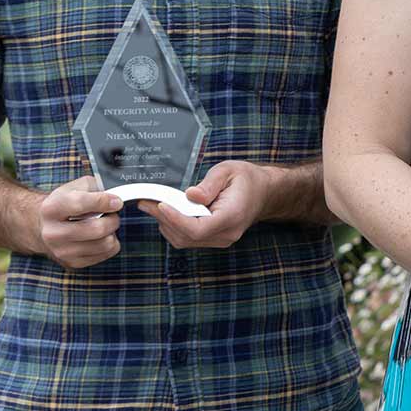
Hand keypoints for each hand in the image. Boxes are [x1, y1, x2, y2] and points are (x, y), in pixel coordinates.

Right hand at [37, 176, 121, 268]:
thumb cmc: (66, 203)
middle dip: (113, 219)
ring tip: (105, 224)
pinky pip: (106, 254)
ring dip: (112, 232)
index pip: (81, 204)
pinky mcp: (71, 263)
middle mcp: (52, 233)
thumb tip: (117, 196)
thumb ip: (96, 187)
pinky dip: (110, 243)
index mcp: (51, 208)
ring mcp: (61, 251)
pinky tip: (100, 236)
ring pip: (105, 244)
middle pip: (97, 229)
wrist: (43, 226)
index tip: (117, 201)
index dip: (104, 201)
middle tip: (112, 214)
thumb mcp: (76, 187)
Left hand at [138, 160, 265, 248]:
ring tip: (153, 206)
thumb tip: (189, 195)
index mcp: (232, 216)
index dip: (176, 219)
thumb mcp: (228, 171)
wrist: (264, 192)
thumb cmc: (247, 179)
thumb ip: (209, 184)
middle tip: (147, 202)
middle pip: (187, 236)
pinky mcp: (214, 239)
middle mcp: (226, 233)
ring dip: (166, 224)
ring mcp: (221, 239)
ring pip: (184, 240)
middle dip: (164, 219)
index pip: (199, 228)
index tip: (160, 205)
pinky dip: (174, 227)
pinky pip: (188, 239)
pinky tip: (168, 212)